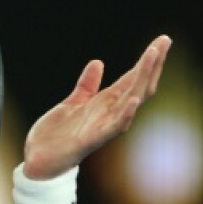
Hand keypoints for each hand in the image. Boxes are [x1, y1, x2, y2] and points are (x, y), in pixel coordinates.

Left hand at [22, 35, 171, 179]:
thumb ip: (86, 86)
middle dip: (152, 64)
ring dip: (143, 79)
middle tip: (164, 41)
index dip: (147, 61)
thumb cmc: (55, 137)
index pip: (132, 79)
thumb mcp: (71, 104)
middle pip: (138, 86)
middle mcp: (109, 115)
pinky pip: (113, 127)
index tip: (162, 40)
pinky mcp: (90, 140)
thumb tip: (98, 62)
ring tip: (153, 57)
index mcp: (105, 105)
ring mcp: (102, 127)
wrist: (38, 163)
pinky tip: (134, 100)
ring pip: (130, 101)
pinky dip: (125, 115)